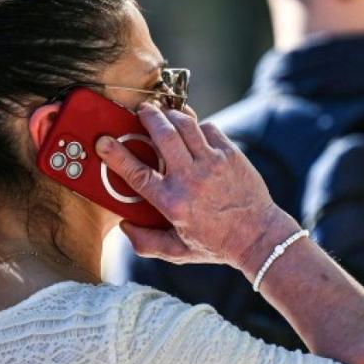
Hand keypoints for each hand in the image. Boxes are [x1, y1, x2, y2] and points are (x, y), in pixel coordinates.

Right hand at [95, 103, 299, 273]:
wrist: (258, 236)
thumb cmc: (217, 244)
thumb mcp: (177, 251)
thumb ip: (147, 243)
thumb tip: (125, 226)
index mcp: (172, 203)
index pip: (136, 173)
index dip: (116, 154)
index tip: (105, 141)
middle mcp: (191, 180)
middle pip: (162, 135)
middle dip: (147, 117)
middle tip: (141, 111)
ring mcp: (213, 164)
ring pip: (186, 125)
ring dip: (170, 115)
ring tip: (163, 113)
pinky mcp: (230, 154)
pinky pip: (208, 128)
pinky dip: (197, 125)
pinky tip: (191, 130)